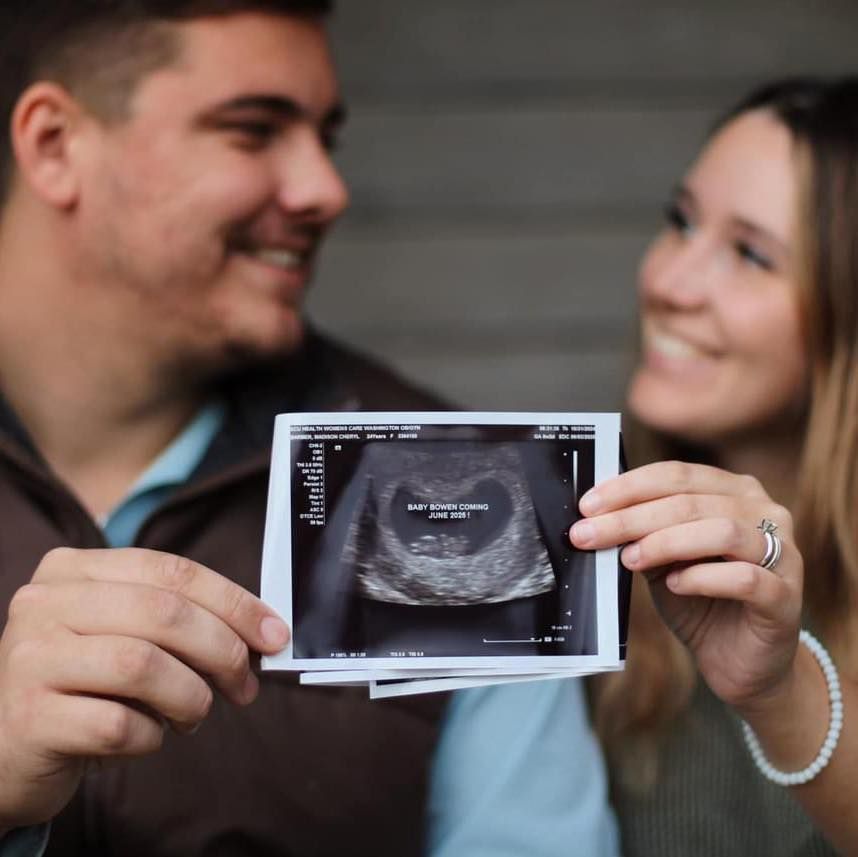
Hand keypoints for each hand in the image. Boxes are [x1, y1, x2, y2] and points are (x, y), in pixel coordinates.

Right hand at [0, 547, 289, 828]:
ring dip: (190, 697)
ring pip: (142, 666)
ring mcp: (29, 658)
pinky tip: (147, 736)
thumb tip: (264, 630)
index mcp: (74, 570)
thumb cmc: (84, 683)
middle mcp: (44, 603)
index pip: (172, 570)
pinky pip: (117, 725)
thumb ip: (179, 619)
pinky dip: (151, 737)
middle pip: (163, 613)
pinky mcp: (28, 718)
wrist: (5, 746)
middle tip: (245, 685)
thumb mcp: (123, 633)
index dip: (234, 601)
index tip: (274, 633)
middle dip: (222, 650)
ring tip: (195, 714)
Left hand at [569, 461, 802, 714]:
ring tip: (630, 559)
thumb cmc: (699, 601)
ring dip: (665, 542)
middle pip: (691, 501)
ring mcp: (783, 553)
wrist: (740, 663)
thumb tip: (595, 516)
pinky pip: (744, 577)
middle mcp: (766, 512)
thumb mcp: (662, 560)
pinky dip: (702, 577)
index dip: (628, 487)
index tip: (587, 506)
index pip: (677, 475)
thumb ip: (641, 534)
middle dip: (632, 517)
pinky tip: (674, 584)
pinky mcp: (786, 597)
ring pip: (721, 531)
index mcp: (734, 491)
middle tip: (589, 534)